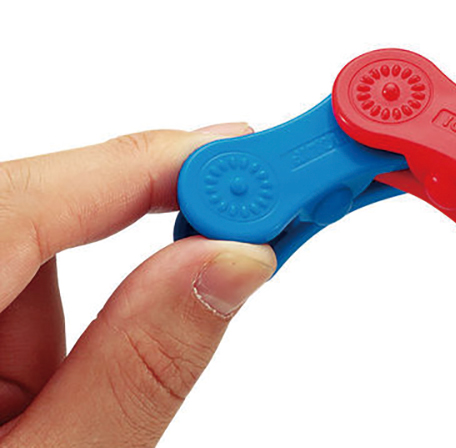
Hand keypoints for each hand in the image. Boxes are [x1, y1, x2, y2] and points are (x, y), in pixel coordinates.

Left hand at [0, 123, 275, 445]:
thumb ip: (141, 368)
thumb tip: (232, 263)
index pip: (22, 200)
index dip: (152, 166)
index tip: (252, 164)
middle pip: (31, 205)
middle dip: (145, 215)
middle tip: (241, 233)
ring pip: (26, 250)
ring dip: (92, 300)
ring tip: (85, 396)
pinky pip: (11, 288)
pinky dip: (59, 323)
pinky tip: (45, 396)